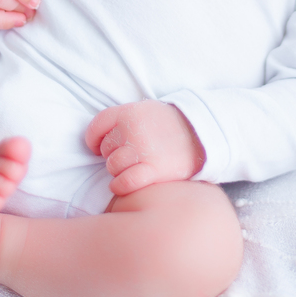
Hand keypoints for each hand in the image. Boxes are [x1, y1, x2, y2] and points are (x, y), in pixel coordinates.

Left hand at [84, 100, 205, 195]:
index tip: (98, 147)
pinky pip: (123, 183)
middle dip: (114, 155)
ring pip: (112, 167)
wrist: (202, 134)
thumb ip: (122, 120)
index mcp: (130, 112)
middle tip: (132, 155)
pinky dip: (120, 186)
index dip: (93, 140)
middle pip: (105, 150)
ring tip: (136, 166)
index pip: (97, 127)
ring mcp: (143, 150)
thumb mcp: (146, 111)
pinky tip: (127, 183)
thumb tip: (97, 140)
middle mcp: (133, 129)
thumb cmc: (169, 126)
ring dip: (119, 171)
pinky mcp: (154, 170)